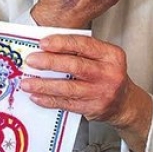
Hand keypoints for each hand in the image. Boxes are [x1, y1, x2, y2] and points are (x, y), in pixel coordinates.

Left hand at [22, 34, 151, 151]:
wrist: (125, 103)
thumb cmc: (108, 76)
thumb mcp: (102, 58)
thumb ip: (80, 51)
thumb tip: (46, 47)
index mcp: (111, 55)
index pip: (84, 44)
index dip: (61, 43)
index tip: (43, 43)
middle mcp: (109, 73)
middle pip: (75, 66)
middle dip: (49, 62)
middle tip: (31, 61)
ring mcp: (102, 92)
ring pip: (68, 88)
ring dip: (44, 85)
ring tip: (27, 82)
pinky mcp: (94, 108)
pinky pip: (67, 103)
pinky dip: (49, 100)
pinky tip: (37, 96)